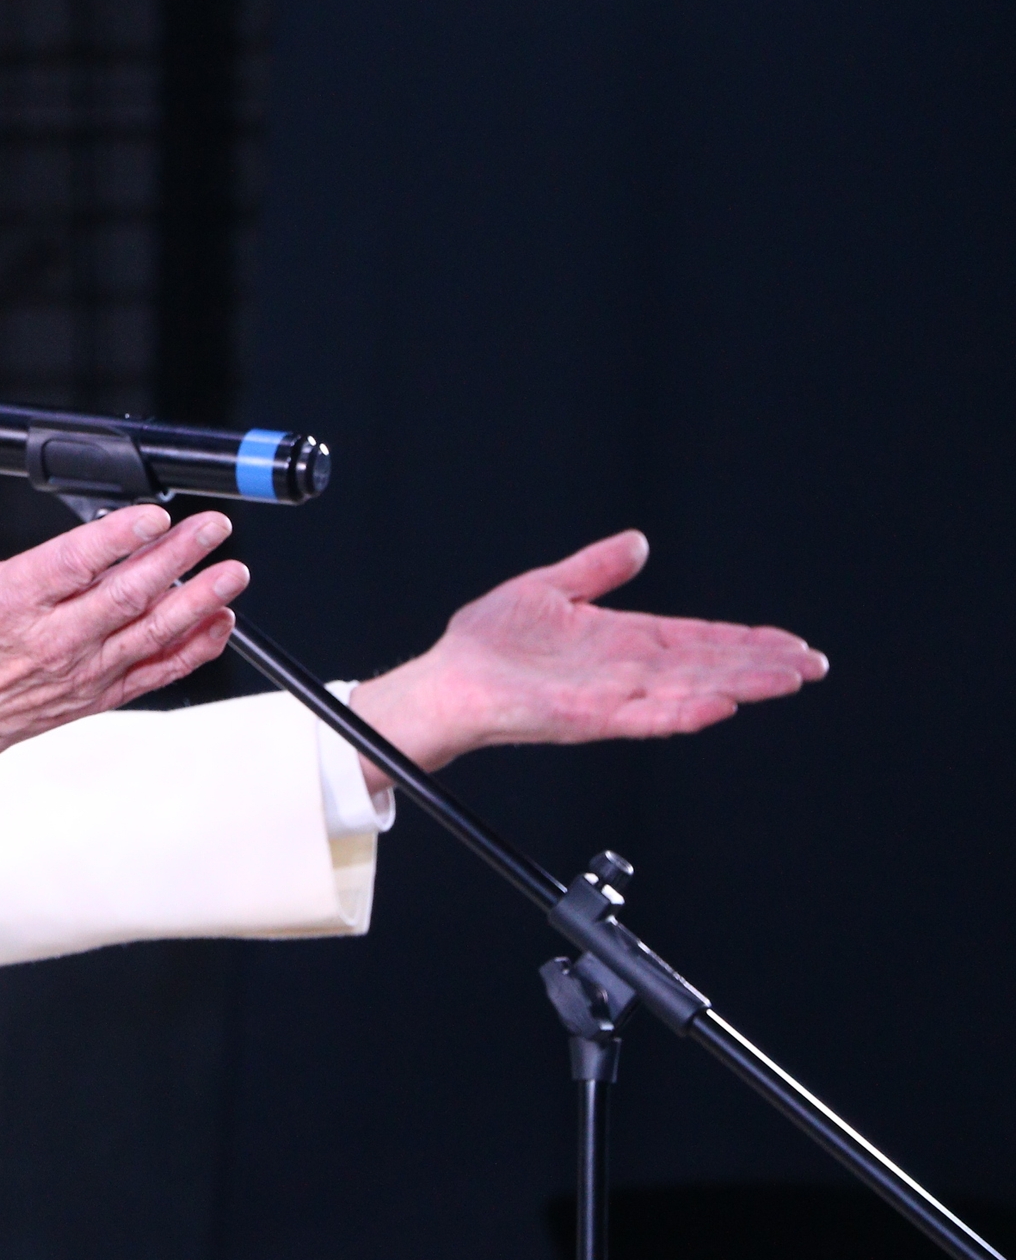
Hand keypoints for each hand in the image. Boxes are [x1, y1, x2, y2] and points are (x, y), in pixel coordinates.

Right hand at [0, 434, 247, 818]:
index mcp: (12, 599)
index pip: (74, 564)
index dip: (118, 538)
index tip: (153, 516)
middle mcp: (53, 638)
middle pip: (126, 595)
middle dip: (177, 558)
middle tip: (212, 528)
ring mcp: (81, 670)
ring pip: (150, 633)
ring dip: (198, 602)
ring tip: (232, 573)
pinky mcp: (97, 693)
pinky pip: (155, 673)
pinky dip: (192, 651)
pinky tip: (219, 624)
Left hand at [347, 530, 828, 789]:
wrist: (444, 678)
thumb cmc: (487, 643)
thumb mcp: (549, 589)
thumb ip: (596, 569)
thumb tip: (639, 542)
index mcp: (621, 642)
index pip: (698, 639)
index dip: (745, 639)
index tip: (792, 642)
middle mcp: (624, 672)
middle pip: (708, 665)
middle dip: (762, 664)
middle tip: (815, 665)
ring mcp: (610, 697)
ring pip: (689, 691)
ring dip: (739, 685)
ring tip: (787, 680)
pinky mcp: (587, 718)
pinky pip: (644, 716)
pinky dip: (682, 711)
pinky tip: (720, 705)